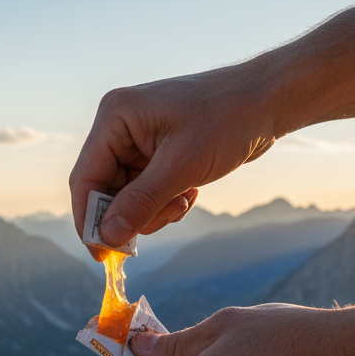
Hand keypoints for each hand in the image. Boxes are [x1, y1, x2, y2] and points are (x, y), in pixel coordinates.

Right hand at [69, 68, 277, 249]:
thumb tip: (107, 238)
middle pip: (105, 192)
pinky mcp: (155, 154)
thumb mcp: (182, 167)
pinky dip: (165, 202)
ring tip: (184, 200)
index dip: (90, 221)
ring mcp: (137, 141)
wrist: (269, 100)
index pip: (86, 179)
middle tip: (166, 218)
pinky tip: (190, 192)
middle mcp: (119, 128)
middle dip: (133, 214)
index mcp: (115, 118)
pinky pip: (146, 193)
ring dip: (154, 210)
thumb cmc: (228, 120)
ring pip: (127, 198)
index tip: (103, 255)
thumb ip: (140, 204)